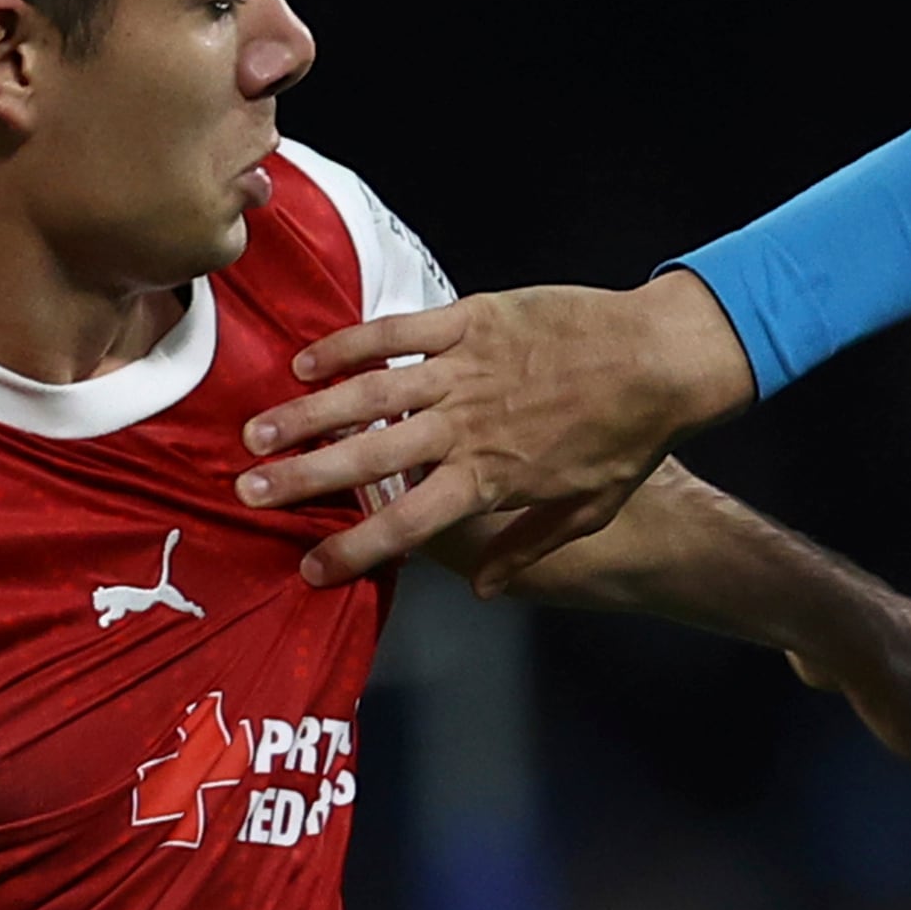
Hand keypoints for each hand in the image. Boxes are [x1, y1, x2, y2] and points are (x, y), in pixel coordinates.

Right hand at [238, 272, 757, 588]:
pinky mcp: (472, 319)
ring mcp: (465, 369)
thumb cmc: (630, 438)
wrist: (662, 358)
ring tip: (256, 430)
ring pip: (370, 393)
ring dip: (308, 413)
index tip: (309, 566)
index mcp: (489, 478)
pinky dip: (349, 345)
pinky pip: (398, 332)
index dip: (354, 548)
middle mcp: (466, 426)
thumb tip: (478, 590)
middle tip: (248, 492)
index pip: (407, 522)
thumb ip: (527, 547)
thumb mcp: (588, 510)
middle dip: (302, 478)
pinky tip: (306, 361)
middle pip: (368, 458)